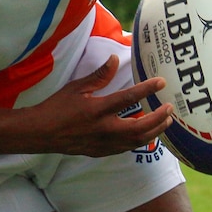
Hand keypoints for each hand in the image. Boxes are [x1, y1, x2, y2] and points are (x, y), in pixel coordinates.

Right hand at [30, 55, 172, 156]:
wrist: (42, 133)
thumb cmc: (57, 107)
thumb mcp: (76, 88)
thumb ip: (98, 76)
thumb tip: (115, 60)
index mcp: (96, 110)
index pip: (127, 98)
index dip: (146, 89)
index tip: (161, 82)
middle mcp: (103, 129)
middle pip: (139, 127)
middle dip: (158, 118)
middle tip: (170, 109)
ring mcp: (103, 143)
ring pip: (136, 141)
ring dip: (154, 132)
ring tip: (166, 123)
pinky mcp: (101, 151)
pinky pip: (127, 148)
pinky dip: (140, 141)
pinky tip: (147, 135)